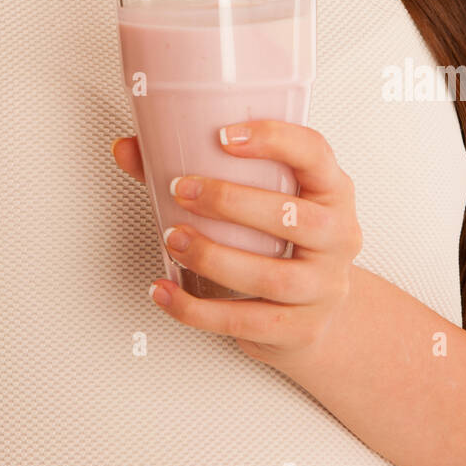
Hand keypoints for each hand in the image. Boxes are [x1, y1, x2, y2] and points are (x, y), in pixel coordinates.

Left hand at [111, 121, 362, 371]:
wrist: (319, 314)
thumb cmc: (284, 241)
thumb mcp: (263, 197)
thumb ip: (196, 169)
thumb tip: (128, 149)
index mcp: (331, 190)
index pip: (314, 154)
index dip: (274, 140)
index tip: (224, 137)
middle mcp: (337, 236)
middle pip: (293, 216)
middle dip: (230, 201)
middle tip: (182, 189)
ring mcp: (322, 287)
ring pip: (270, 275)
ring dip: (212, 256)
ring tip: (173, 238)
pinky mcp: (299, 329)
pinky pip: (244, 322)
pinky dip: (196, 309)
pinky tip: (166, 291)